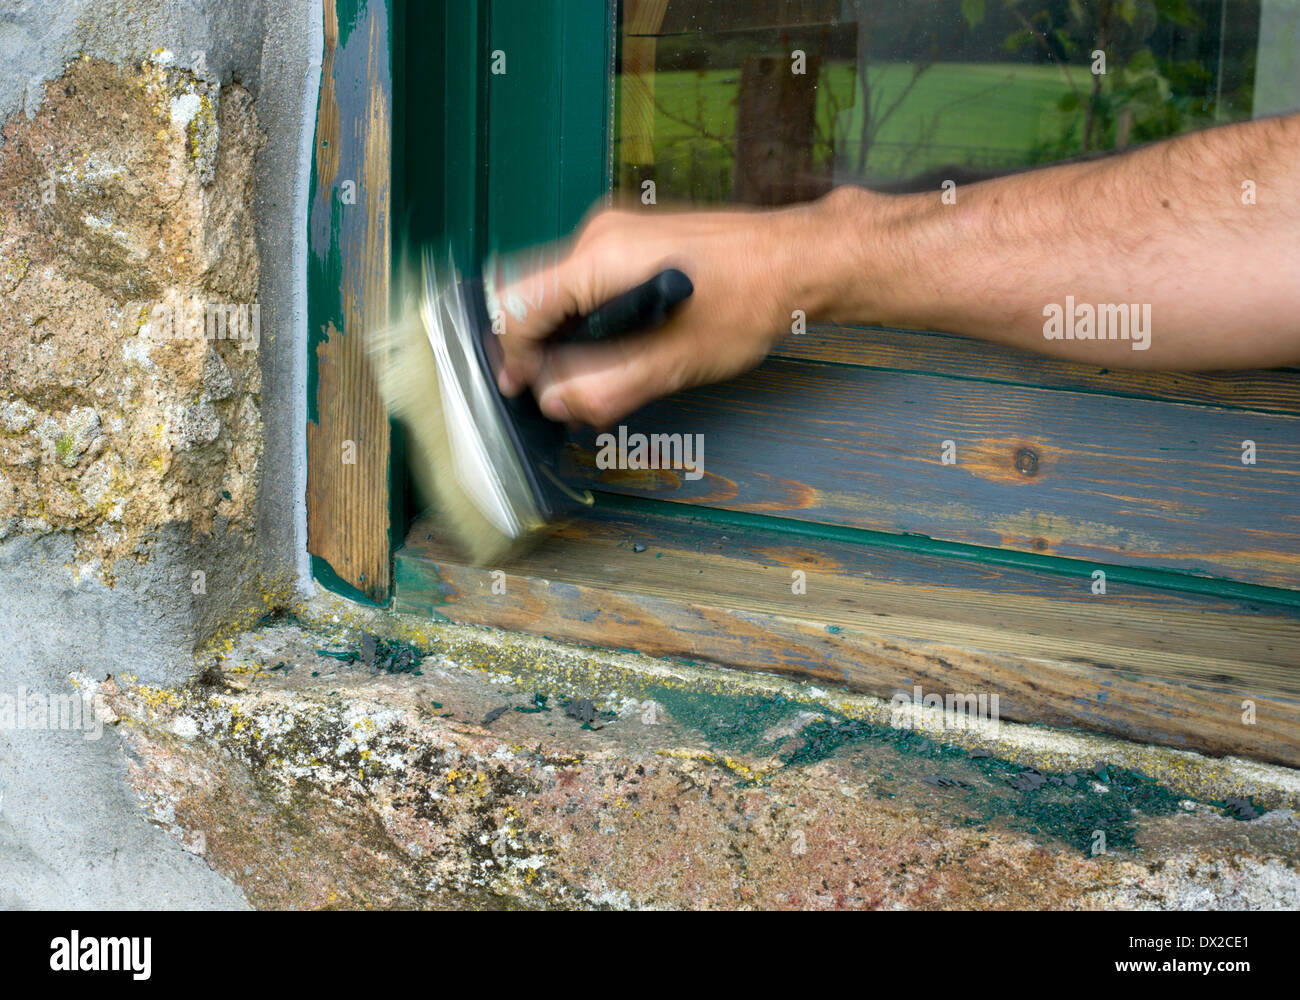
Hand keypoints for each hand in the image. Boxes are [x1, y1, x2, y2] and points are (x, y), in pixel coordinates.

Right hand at [492, 195, 847, 427]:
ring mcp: (615, 230)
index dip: (514, 357)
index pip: (519, 307)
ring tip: (595, 375)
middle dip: (537, 348)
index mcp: (601, 259)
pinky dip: (586, 316)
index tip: (523, 390)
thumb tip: (556, 402)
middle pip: (531, 295)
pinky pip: (584, 278)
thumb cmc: (750, 301)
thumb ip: (607, 386)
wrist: (798, 259)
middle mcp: (599, 235)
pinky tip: (617, 346)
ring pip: (556, 288)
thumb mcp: (676, 362)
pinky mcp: (632, 237)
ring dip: (563, 335)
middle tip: (562, 391)